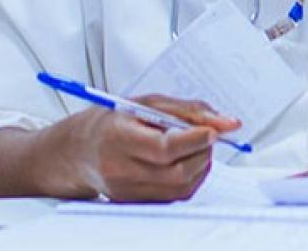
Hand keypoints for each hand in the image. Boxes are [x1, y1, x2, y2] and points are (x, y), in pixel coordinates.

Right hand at [44, 96, 240, 201]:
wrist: (79, 151)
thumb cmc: (114, 121)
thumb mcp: (147, 103)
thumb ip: (188, 111)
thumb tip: (228, 123)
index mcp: (119, 138)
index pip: (164, 148)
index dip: (195, 140)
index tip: (215, 129)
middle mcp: (120, 170)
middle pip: (177, 172)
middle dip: (204, 153)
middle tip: (209, 135)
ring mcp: (127, 192)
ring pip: (182, 188)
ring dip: (200, 166)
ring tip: (195, 146)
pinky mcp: (136, 203)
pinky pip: (175, 196)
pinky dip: (190, 178)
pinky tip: (185, 161)